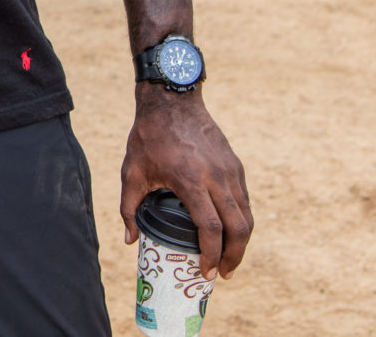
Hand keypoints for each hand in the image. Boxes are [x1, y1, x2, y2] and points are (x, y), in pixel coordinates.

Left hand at [121, 89, 252, 280]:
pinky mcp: (236, 166)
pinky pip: (244, 201)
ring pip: (247, 215)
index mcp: (190, 181)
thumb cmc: (148, 137)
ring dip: (242, 242)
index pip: (210, 228)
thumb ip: (129, 208)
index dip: (211, 255)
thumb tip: (130, 240)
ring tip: (229, 259)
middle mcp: (216, 178)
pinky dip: (242, 221)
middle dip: (234, 257)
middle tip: (222, 274)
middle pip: (238, 228)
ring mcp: (230, 171)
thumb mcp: (131, 172)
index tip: (206, 272)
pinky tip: (230, 232)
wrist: (172, 101)